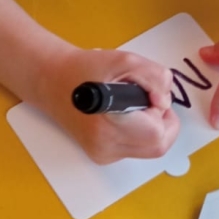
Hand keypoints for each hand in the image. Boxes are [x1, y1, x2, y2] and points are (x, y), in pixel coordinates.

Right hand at [32, 46, 179, 165]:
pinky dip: (139, 133)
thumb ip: (155, 78)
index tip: (149, 95)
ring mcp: (103, 155)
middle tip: (146, 99)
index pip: (157, 133)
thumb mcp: (126, 61)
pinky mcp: (103, 157)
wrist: (53, 81)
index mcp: (109, 124)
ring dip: (151, 127)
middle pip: (157, 145)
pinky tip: (123, 116)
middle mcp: (106, 147)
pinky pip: (136, 149)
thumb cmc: (86, 69)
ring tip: (132, 106)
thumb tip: (164, 102)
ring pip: (149, 149)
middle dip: (161, 121)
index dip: (161, 112)